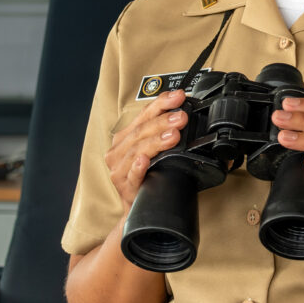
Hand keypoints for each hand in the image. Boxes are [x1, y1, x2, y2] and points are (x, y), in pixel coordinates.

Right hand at [105, 89, 188, 212]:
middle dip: (163, 121)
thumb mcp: (155, 149)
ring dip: (156, 141)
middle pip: (140, 131)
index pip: (144, 114)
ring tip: (173, 135)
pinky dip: (138, 167)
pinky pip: (131, 175)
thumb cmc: (149, 175)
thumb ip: (164, 131)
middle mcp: (119, 151)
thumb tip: (185, 112)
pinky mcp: (125, 187)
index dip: (162, 103)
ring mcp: (119, 169)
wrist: (140, 206)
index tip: (179, 96)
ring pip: (136, 150)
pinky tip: (145, 161)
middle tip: (181, 117)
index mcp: (126, 137)